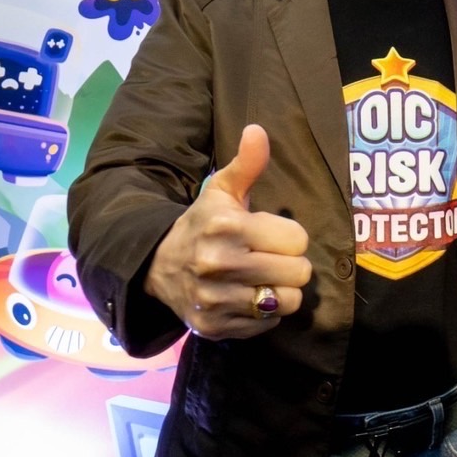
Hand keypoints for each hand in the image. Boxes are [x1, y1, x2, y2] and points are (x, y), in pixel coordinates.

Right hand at [144, 124, 311, 340]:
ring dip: (282, 291)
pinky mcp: (215, 326)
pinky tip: (247, 297)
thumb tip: (258, 130)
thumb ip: (247, 164)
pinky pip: (267, 324)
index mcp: (227, 226)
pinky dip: (264, 313)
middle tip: (272, 259)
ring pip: (287, 301)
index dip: (291, 237)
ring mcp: (216, 299)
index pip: (298, 240)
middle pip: (299, 273)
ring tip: (265, 279)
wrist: (157, 265)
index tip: (272, 235)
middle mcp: (220, 264)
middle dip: (291, 265)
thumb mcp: (222, 191)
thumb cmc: (203, 223)